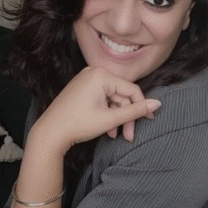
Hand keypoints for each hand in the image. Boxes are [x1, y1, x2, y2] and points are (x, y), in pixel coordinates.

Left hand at [28, 66, 160, 154]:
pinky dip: (106, 113)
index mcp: (102, 75)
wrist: (50, 133)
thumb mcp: (110, 119)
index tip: (149, 120)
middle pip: (121, 95)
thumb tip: (157, 104)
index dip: (142, 106)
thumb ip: (135, 111)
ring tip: (116, 135)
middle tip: (129, 136)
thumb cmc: (78, 124)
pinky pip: (102, 98)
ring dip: (116, 117)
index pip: (131, 89)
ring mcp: (86, 79)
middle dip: (126, 116)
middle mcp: (94, 72)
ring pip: (112, 99)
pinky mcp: (82, 88)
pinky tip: (107, 128)